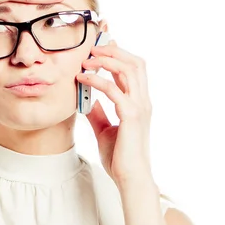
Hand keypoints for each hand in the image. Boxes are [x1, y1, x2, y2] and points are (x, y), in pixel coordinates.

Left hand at [76, 40, 154, 190]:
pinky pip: (113, 89)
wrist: (129, 178)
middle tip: (92, 48)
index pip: (132, 70)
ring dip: (107, 59)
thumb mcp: (104, 130)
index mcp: (139, 103)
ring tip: (86, 59)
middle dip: (114, 51)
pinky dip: (96, 80)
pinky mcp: (131, 115)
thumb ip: (98, 113)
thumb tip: (87, 100)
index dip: (118, 55)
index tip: (100, 46)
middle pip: (136, 63)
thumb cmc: (119, 157)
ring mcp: (139, 107)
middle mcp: (142, 101)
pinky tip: (82, 78)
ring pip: (129, 69)